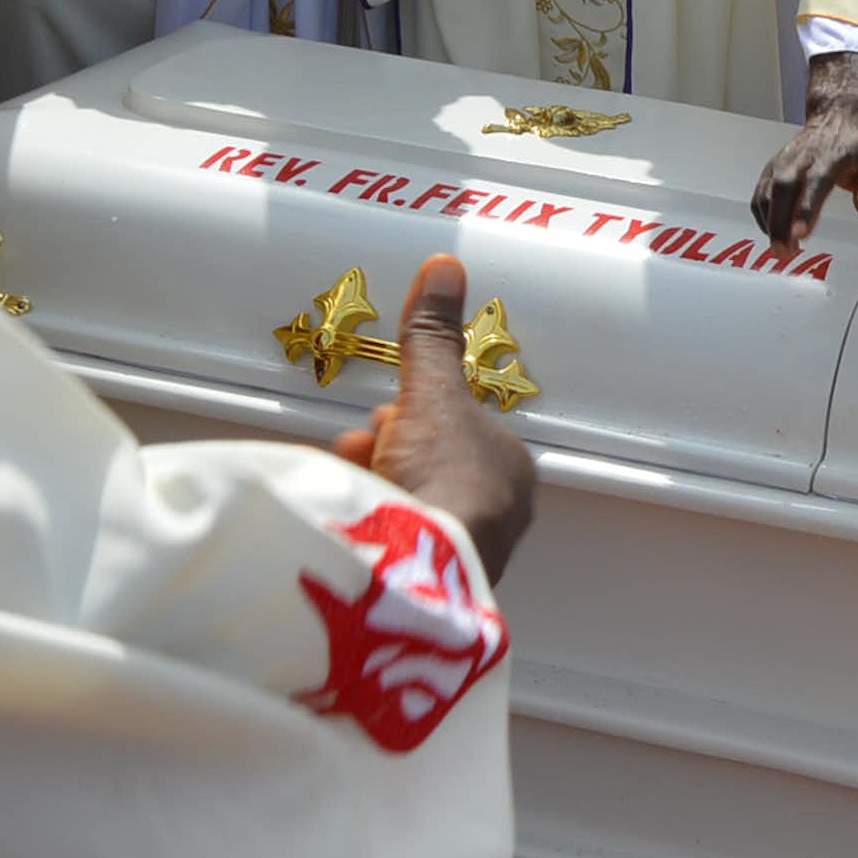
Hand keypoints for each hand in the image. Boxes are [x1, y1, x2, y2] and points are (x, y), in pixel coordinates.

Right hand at [330, 256, 534, 584]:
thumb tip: (444, 268)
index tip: (382, 423)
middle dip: (385, 455)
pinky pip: (394, 547)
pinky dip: (367, 531)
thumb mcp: (431, 392)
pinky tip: (345, 528)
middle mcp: (499, 515)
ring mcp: (465, 556)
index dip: (409, 420)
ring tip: (348, 493)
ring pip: (409, 507)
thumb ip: (431, 335)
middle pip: (428, 467)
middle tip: (361, 457)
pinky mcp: (430, 590)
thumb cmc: (442, 481)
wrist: (419, 572)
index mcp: (511, 467)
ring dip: (371, 491)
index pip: (454, 430)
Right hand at [752, 51, 857, 249]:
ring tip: (781, 249)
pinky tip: (773, 232)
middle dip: (780, 222)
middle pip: (783, 188)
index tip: (801, 234)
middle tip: (784, 251)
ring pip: (768, 191)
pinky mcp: (774, 167)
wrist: (839, 115)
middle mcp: (802, 157)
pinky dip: (762, 215)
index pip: (816, 183)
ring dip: (770, 223)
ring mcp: (784, 161)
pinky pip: (761, 193)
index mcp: (831, 157)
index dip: (806, 210)